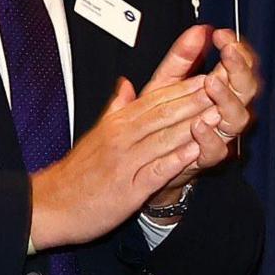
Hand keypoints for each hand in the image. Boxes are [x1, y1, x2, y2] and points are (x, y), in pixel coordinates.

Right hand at [26, 26, 246, 246]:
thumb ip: (118, 108)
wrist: (49, 204)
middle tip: (226, 82)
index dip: (185, 82)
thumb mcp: (98, 133)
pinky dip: (174, 160)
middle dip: (197, 97)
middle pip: (165, 111)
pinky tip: (195, 152)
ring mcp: (125, 161)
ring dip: (192, 124)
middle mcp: (122, 136)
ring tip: (219, 111)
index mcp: (118, 122)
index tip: (210, 69)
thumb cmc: (79, 172)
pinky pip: (154, 171)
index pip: (157, 97)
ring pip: (163, 137)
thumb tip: (128, 84)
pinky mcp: (126, 189)